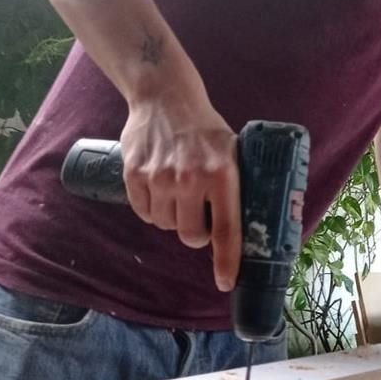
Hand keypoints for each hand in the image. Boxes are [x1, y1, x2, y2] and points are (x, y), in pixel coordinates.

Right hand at [120, 95, 241, 290]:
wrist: (165, 96)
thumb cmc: (205, 129)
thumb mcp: (233, 153)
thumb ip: (235, 188)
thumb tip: (246, 229)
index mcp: (223, 176)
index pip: (227, 232)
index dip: (227, 262)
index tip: (226, 282)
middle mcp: (191, 179)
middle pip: (191, 236)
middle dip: (196, 233)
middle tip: (199, 214)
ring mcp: (160, 178)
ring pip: (167, 226)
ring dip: (174, 219)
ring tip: (179, 192)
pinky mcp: (135, 175)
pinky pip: (145, 213)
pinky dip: (153, 209)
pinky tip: (160, 188)